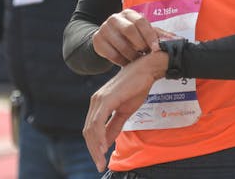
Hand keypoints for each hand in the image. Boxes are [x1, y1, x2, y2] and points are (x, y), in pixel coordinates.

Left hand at [83, 51, 167, 171]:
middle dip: (93, 150)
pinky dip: (99, 136)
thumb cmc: (136, 87)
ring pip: (91, 128)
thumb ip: (115, 125)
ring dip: (95, 147)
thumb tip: (107, 142)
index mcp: (98, 104)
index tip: (100, 160)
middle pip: (88, 131)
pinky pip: (98, 121)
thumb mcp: (125, 111)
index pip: (91, 129)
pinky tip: (104, 146)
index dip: (93, 146)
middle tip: (99, 165)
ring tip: (101, 160)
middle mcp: (95, 101)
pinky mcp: (106, 99)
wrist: (146, 70)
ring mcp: (99, 99)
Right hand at [92, 9, 159, 65]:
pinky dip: (120, 60)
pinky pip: (110, 53)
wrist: (109, 40)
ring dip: (131, 55)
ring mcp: (104, 28)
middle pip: (129, 30)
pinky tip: (126, 63)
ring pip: (120, 43)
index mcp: (129, 14)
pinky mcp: (97, 40)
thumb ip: (159, 36)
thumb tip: (178, 40)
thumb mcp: (144, 33)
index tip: (156, 48)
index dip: (150, 35)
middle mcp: (115, 18)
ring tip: (138, 61)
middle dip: (140, 45)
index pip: (141, 21)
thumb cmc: (131, 37)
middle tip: (145, 54)